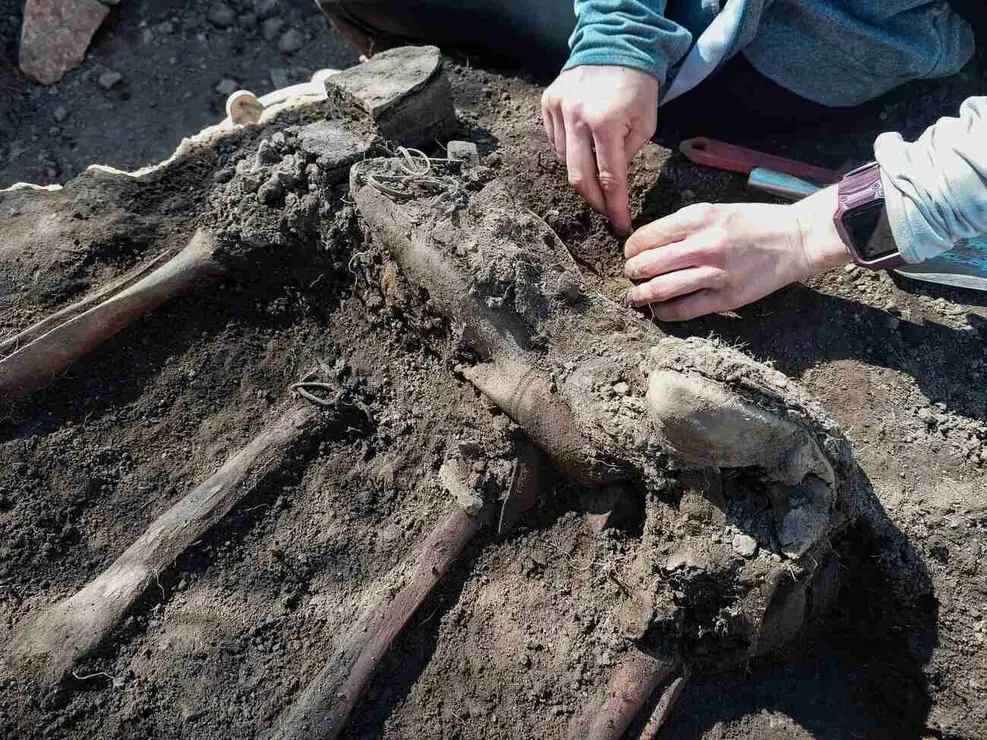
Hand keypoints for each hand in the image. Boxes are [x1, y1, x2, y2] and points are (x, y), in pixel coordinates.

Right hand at [541, 65, 659, 232]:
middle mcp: (576, 118)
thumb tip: (612, 183)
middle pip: (579, 178)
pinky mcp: (547, 104)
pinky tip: (582, 148)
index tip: (620, 225)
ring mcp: (558, 110)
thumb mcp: (646, 123)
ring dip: (581, 173)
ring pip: (564, 162)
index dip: (615, 207)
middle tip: (606, 210)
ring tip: (597, 172)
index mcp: (605, 124)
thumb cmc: (637, 86)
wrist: (616, 44)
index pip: (609, 179)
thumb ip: (628, 156)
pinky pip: (554, 142)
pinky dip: (568, 153)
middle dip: (594, 201)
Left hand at [623, 186, 852, 319]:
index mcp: (698, 218)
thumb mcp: (716, 211)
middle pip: (648, 264)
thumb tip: (649, 245)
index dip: (631, 248)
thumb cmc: (755, 222)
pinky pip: (684, 309)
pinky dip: (664, 312)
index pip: (647, 236)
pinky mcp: (726, 298)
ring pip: (661, 289)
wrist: (797, 239)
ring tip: (634, 297)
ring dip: (640, 295)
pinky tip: (658, 310)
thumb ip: (684, 226)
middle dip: (632, 272)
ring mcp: (715, 273)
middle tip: (630, 275)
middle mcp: (703, 245)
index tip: (630, 253)